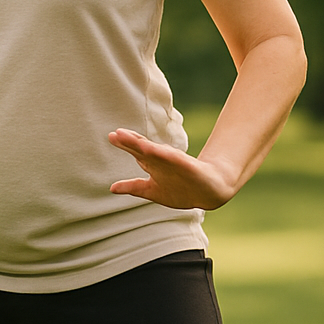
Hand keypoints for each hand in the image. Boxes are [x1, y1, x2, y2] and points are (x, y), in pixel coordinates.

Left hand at [108, 127, 236, 210]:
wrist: (210, 191)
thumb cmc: (181, 189)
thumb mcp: (152, 191)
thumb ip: (134, 187)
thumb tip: (112, 188)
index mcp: (154, 164)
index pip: (137, 151)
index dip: (125, 143)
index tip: (112, 135)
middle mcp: (163, 160)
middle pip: (144, 148)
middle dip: (131, 141)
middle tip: (117, 133)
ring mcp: (175, 162)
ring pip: (157, 151)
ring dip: (144, 145)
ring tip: (131, 139)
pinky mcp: (188, 166)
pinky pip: (175, 159)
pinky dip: (165, 155)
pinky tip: (156, 150)